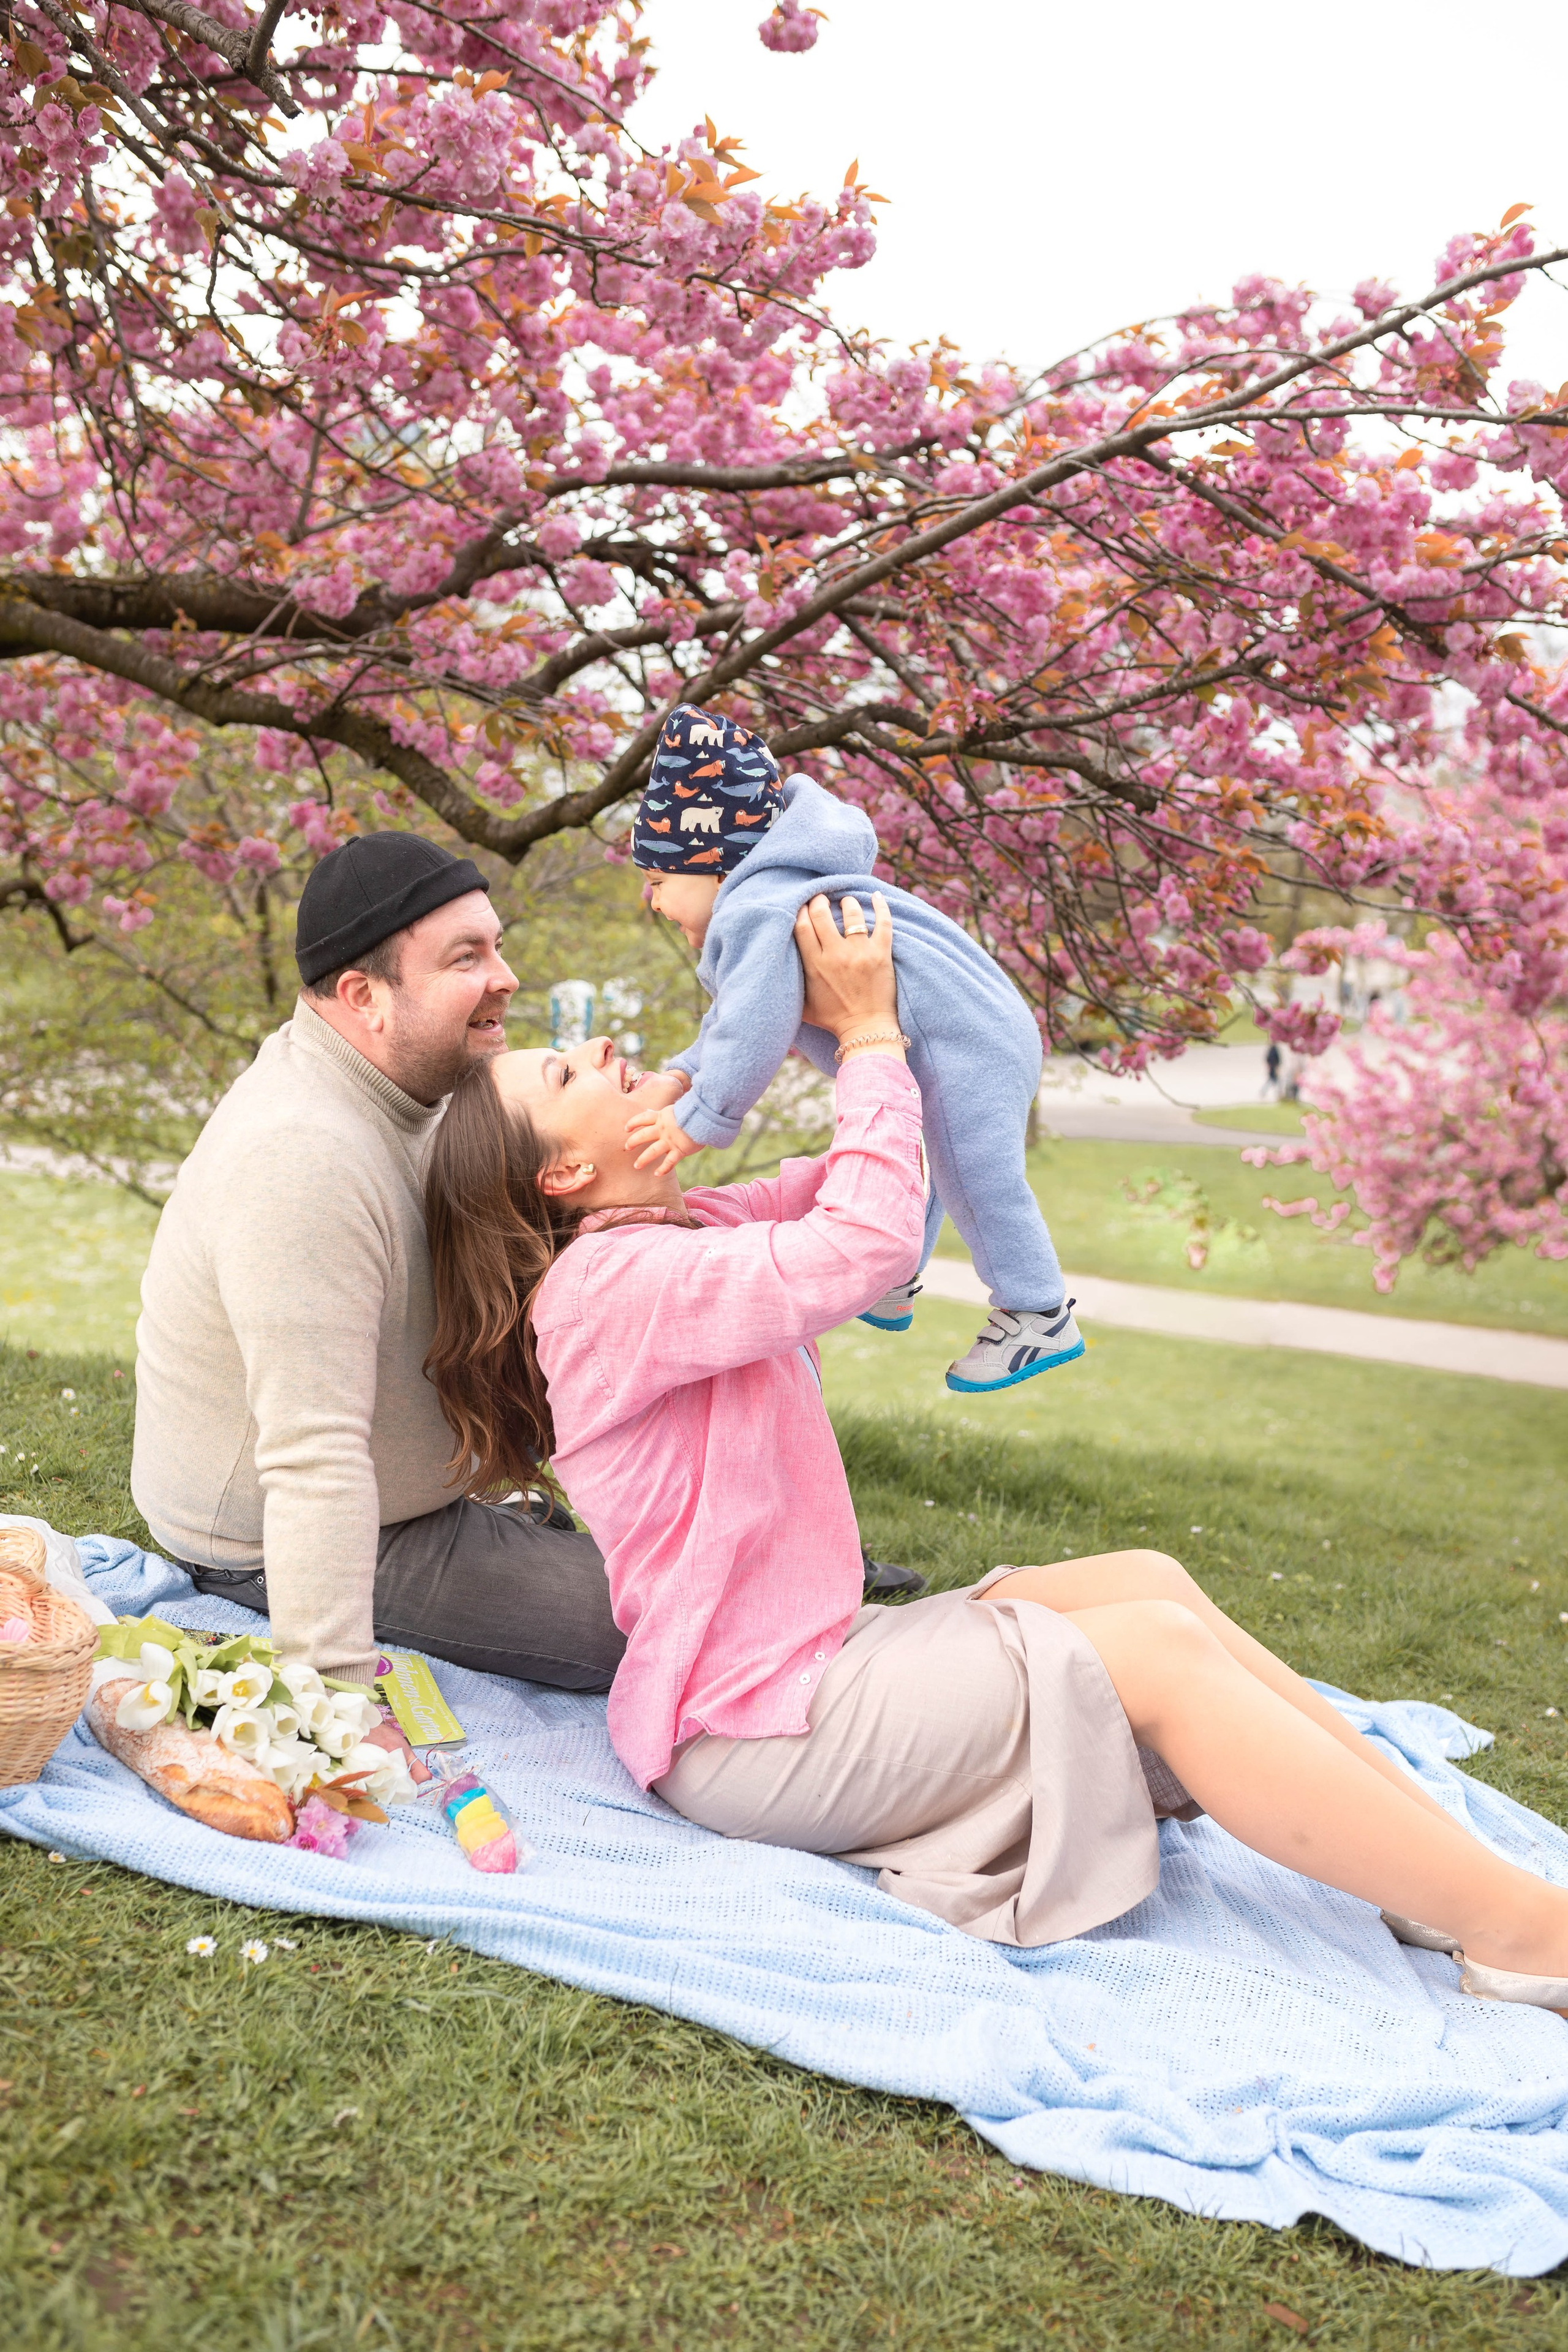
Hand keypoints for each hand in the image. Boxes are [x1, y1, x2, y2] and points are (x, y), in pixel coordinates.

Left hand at [625, 1101, 704, 1175]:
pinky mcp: (680, 1150)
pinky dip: (663, 1169)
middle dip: (633, 1141)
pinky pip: (669, 1162)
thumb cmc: (693, 1112)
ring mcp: (671, 1140)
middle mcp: (663, 1129)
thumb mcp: (674, 1109)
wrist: (706, 1116)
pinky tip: (657, 1174)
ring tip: (637, 1166)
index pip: (643, 1118)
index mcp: (662, 1117)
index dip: (633, 1123)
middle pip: (643, 1135)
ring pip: (653, 1151)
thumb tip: (648, 1111)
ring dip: (643, 1159)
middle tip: (627, 1147)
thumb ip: (661, 1113)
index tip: (626, 1129)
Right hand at [794, 891, 896, 1041]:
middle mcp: (835, 955)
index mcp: (814, 965)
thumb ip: (792, 984)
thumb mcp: (803, 1005)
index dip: (799, 910)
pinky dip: (881, 906)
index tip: (802, 906)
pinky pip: (883, 922)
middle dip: (819, 901)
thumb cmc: (833, 1020)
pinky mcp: (881, 954)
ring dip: (846, 902)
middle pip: (821, 914)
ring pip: (851, 914)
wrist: (865, 1029)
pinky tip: (876, 895)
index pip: (801, 926)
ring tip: (845, 901)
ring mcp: (860, 953)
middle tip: (821, 899)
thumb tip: (779, 971)